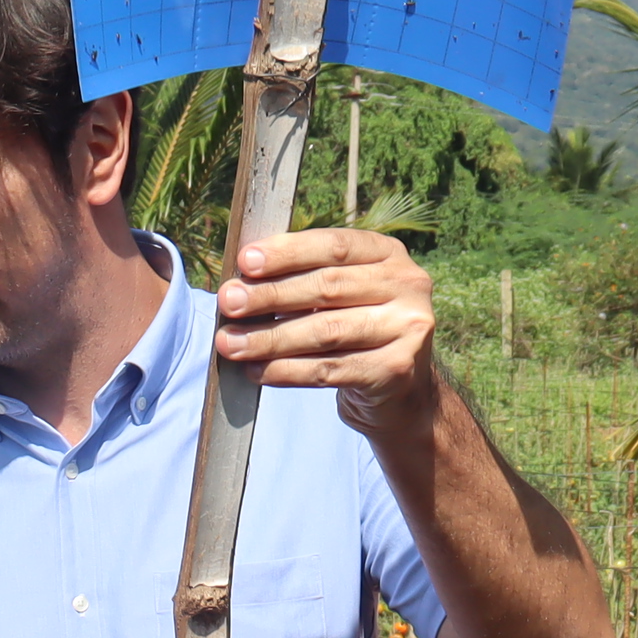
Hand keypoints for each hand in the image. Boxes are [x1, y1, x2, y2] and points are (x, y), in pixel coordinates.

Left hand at [212, 228, 445, 434]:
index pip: (334, 246)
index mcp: (388, 253)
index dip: (287, 252)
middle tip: (228, 303)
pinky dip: (287, 371)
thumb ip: (303, 282)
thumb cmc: (354, 333)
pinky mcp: (397, 369)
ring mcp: (408, 328)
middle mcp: (407, 285)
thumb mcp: (340, 296)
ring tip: (231, 344)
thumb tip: (240, 285)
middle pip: (328, 287)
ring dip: (271, 338)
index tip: (245, 262)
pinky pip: (329, 369)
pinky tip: (257, 371)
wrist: (400, 392)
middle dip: (271, 295)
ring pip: (326, 331)